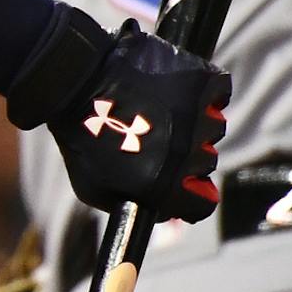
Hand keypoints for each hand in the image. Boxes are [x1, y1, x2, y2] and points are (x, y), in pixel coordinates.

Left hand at [48, 20, 229, 222]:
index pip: (203, 203)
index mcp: (165, 184)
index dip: (191, 193)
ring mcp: (195, 115)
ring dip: (193, 119)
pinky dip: (205, 90)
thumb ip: (134, 205)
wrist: (73, 79)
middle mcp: (186, 153)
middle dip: (185, 152)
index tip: (182, 180)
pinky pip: (218, 90)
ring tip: (162, 108)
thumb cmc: (79, 133)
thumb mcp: (94, 189)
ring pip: (212, 125)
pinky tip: (181, 89)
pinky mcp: (199, 81)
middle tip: (158, 133)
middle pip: (205, 161)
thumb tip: (164, 212)